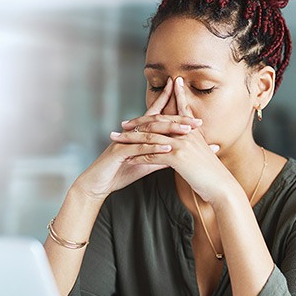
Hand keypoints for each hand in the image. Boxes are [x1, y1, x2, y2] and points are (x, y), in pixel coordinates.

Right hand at [75, 78, 196, 199]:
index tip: (197, 114)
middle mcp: (132, 133)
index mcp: (139, 133)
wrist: (98, 184)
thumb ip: (161, 157)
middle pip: (158, 121)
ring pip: (150, 132)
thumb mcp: (146, 163)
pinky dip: (154, 148)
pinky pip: (138, 148)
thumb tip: (180, 154)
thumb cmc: (121, 172)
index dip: (175, 111)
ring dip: (169, 130)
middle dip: (178, 119)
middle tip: (198, 122)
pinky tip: (168, 149)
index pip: (158, 117)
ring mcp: (125, 140)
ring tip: (187, 131)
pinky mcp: (119, 152)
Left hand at [118, 77, 235, 204]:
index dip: (168, 100)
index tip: (154, 98)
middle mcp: (187, 133)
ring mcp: (182, 144)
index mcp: (193, 131)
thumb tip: (188, 143)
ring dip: (131, 139)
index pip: (179, 110)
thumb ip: (195, 144)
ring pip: (151, 138)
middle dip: (138, 122)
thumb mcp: (204, 154)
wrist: (222, 187)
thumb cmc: (214, 174)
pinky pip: (152, 155)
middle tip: (123, 124)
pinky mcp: (178, 157)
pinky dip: (139, 157)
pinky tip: (128, 159)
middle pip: (158, 122)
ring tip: (117, 140)